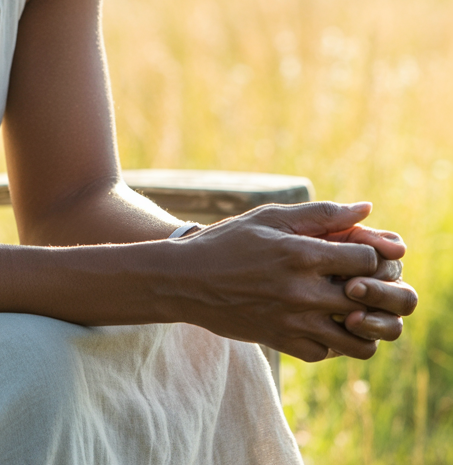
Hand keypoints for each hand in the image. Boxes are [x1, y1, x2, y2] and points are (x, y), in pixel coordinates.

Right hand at [176, 201, 406, 361]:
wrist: (185, 279)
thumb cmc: (228, 241)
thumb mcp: (270, 218)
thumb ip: (321, 214)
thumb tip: (366, 208)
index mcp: (300, 255)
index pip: (368, 259)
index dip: (371, 254)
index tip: (357, 252)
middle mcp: (302, 292)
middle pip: (370, 299)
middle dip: (374, 288)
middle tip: (359, 279)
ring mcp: (294, 322)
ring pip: (358, 340)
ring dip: (362, 324)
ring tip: (348, 307)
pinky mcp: (283, 342)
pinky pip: (326, 352)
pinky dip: (331, 340)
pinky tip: (319, 320)